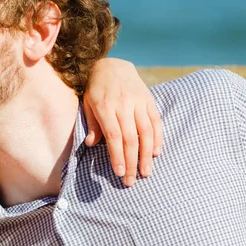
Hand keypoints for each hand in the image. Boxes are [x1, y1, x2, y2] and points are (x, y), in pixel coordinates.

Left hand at [83, 58, 162, 186]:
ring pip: (146, 132)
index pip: (113, 136)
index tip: (119, 172)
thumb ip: (91, 123)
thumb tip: (91, 144)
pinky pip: (156, 121)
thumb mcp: (88, 103)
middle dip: (131, 162)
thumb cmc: (96, 88)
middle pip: (130, 138)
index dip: (117, 155)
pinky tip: (156, 153)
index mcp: (105, 107)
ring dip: (146, 155)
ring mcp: (138, 102)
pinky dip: (158, 138)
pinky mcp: (149, 100)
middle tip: (130, 181)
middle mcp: (123, 105)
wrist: (113, 65)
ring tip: (145, 173)